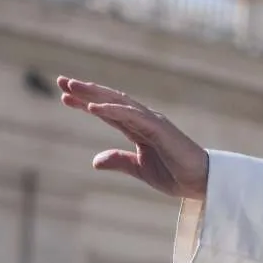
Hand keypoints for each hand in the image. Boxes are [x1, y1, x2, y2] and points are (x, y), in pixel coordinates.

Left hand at [58, 76, 208, 199]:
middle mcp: (143, 119)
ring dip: (94, 93)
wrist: (200, 181)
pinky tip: (93, 107)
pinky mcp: (158, 128)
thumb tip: (94, 161)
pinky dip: (111, 110)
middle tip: (62, 81)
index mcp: (138, 129)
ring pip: (118, 102)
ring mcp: (151, 121)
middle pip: (109, 100)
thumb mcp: (140, 170)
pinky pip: (131, 116)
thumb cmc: (175, 174)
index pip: (108, 111)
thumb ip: (120, 161)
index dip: (86, 102)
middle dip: (85, 90)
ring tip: (72, 87)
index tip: (65, 97)